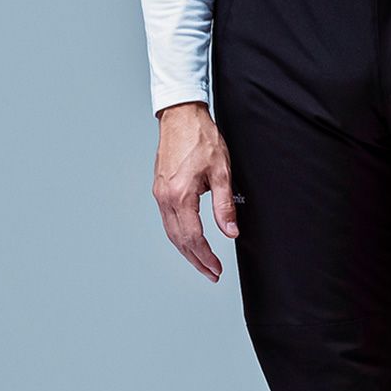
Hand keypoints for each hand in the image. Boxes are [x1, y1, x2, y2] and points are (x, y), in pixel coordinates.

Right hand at [152, 101, 238, 280]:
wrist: (181, 116)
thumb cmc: (201, 138)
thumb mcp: (221, 171)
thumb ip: (225, 205)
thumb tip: (230, 232)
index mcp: (180, 195)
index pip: (193, 237)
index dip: (205, 257)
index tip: (216, 269)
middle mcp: (165, 197)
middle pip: (179, 240)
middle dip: (196, 260)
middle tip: (211, 273)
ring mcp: (159, 194)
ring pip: (171, 232)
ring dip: (186, 250)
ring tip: (202, 262)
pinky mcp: (159, 189)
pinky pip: (167, 220)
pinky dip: (179, 235)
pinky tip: (189, 240)